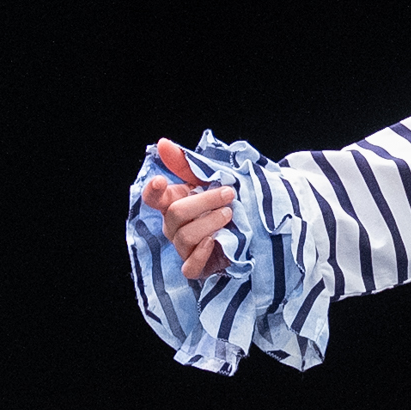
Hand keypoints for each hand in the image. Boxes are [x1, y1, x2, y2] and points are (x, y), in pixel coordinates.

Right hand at [142, 138, 236, 279]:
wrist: (258, 223)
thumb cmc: (230, 200)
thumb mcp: (212, 178)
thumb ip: (186, 162)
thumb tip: (162, 143)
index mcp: (174, 202)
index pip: (152, 197)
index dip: (152, 190)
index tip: (162, 181)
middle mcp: (175, 226)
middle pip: (175, 214)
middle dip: (203, 201)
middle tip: (229, 193)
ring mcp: (185, 248)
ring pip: (184, 237)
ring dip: (209, 222)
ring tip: (230, 214)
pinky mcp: (198, 267)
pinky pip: (189, 267)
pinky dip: (200, 255)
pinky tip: (214, 241)